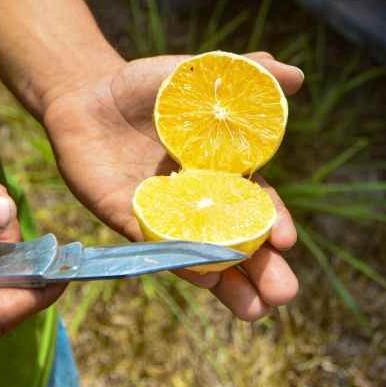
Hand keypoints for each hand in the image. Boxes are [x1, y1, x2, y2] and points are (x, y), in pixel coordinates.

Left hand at [43, 52, 303, 320]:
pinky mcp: (129, 219)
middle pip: (239, 243)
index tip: (287, 239)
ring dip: (229, 286)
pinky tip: (199, 280)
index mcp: (225, 172)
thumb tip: (295, 76)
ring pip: (203, 257)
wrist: (90, 94)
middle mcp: (201, 201)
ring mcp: (166, 215)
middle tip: (284, 294)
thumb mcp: (202, 75)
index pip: (258, 206)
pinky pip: (156, 245)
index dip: (275, 223)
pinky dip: (177, 261)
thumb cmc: (151, 87)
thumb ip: (246, 75)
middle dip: (264, 271)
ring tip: (254, 311)